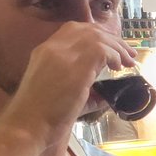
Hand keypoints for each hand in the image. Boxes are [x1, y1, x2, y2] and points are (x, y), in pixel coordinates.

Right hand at [0, 22, 135, 147]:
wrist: (27, 125)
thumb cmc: (40, 117)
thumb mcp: (59, 93)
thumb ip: (80, 88)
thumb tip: (104, 95)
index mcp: (44, 51)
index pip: (73, 29)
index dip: (96, 34)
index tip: (111, 46)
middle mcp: (52, 47)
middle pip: (88, 29)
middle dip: (111, 39)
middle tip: (127, 52)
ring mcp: (62, 55)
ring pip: (97, 37)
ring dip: (117, 48)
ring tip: (128, 61)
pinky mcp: (74, 67)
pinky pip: (101, 50)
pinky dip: (114, 56)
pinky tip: (118, 67)